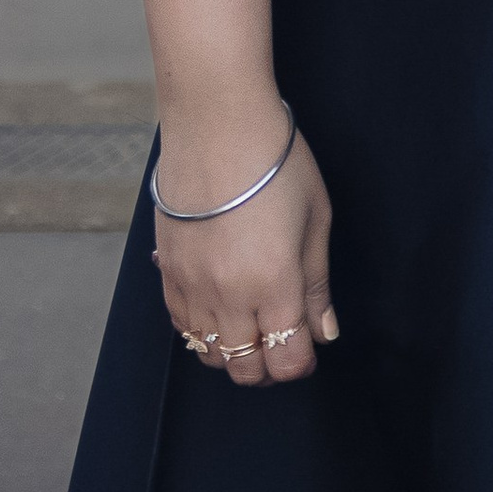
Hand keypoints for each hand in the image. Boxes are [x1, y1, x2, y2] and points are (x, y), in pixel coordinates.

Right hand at [152, 107, 335, 389]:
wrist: (217, 121)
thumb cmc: (276, 160)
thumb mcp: (315, 217)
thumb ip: (317, 283)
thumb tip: (324, 331)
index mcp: (275, 283)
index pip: (286, 362)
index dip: (302, 363)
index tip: (308, 346)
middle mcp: (230, 296)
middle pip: (245, 370)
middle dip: (269, 366)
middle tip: (282, 338)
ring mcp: (194, 286)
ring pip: (210, 355)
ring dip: (234, 351)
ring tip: (251, 322)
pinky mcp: (168, 271)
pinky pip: (181, 326)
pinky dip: (201, 330)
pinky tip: (219, 307)